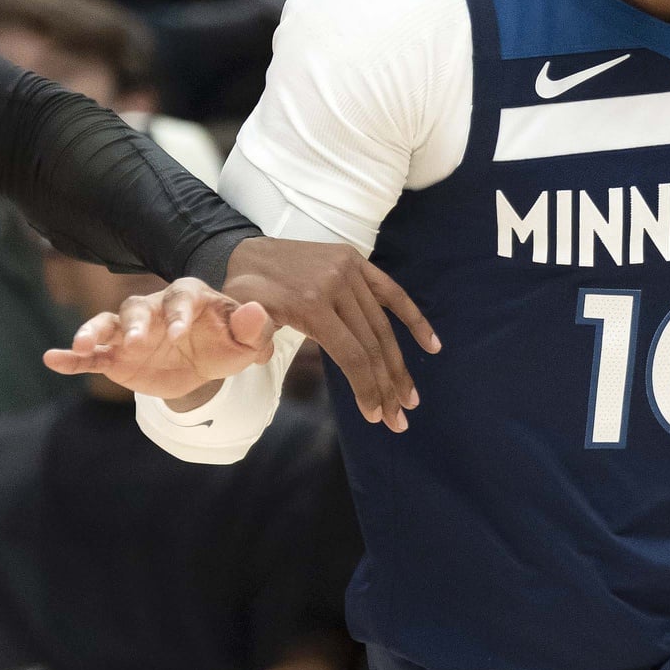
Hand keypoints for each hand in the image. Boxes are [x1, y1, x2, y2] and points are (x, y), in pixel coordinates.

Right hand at [45, 274, 275, 401]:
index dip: (179, 312)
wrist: (206, 363)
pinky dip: (72, 357)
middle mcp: (155, 309)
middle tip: (135, 341)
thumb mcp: (248, 342)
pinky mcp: (116, 356)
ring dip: (94, 331)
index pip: (181, 296)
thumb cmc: (228, 343)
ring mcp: (132, 332)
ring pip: (107, 324)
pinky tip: (52, 360)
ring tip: (82, 344)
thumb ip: (253, 327)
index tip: (180, 334)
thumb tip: (255, 309)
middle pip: (137, 307)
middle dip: (135, 322)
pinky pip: (92, 355)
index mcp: (189, 298)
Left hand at [221, 237, 440, 431]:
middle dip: (387, 386)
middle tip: (399, 419)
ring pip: (383, 326)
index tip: (374, 417)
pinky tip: (431, 345)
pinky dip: (413, 319)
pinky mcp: (358, 263)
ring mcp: (350, 272)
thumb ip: (247, 335)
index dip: (366, 387)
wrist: (249, 250)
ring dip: (400, 365)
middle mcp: (336, 285)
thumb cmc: (244, 293)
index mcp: (310, 303)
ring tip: (410, 397)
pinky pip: (392, 293)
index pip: (350, 354)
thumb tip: (262, 354)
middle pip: (372, 344)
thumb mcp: (238, 316)